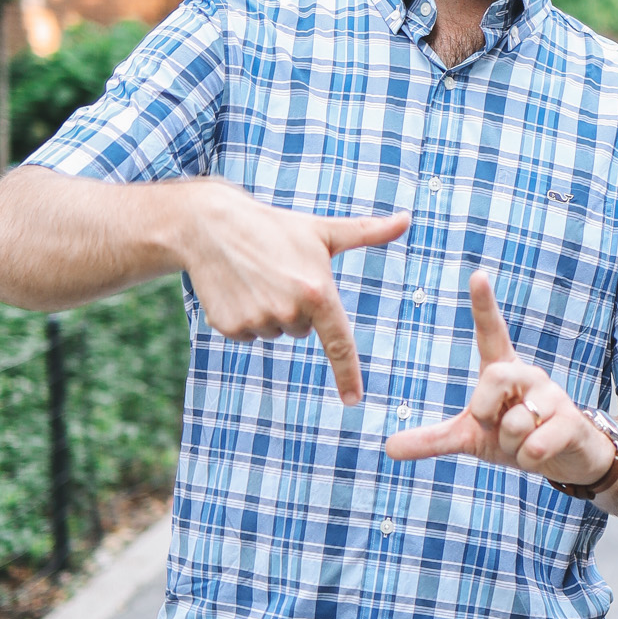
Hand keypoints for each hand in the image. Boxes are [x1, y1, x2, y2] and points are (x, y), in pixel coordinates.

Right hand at [179, 182, 408, 402]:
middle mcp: (289, 312)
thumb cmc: (275, 227)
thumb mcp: (322, 231)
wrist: (210, 225)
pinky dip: (244, 317)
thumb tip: (407, 218)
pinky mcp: (230, 327)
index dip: (347, 374)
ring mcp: (257, 321)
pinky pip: (248, 335)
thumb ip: (368, 232)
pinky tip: (236, 288)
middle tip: (279, 275)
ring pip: (276, 333)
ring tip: (255, 278)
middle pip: (303, 331)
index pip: (339, 343)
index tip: (354, 400)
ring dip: (270, 313)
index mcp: (317, 292)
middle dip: (295, 309)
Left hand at [383, 271, 614, 484]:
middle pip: (496, 376)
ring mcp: (554, 397)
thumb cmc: (517, 439)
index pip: (492, 332)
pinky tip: (538, 455)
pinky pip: (536, 445)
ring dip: (511, 444)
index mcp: (503, 371)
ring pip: (516, 422)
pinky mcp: (572, 422)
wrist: (568, 461)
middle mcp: (530, 376)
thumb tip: (388, 447)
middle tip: (491, 423)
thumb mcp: (471, 438)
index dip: (485, 306)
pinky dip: (527, 458)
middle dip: (485, 406)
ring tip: (523, 443)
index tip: (478, 275)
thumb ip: (433, 440)